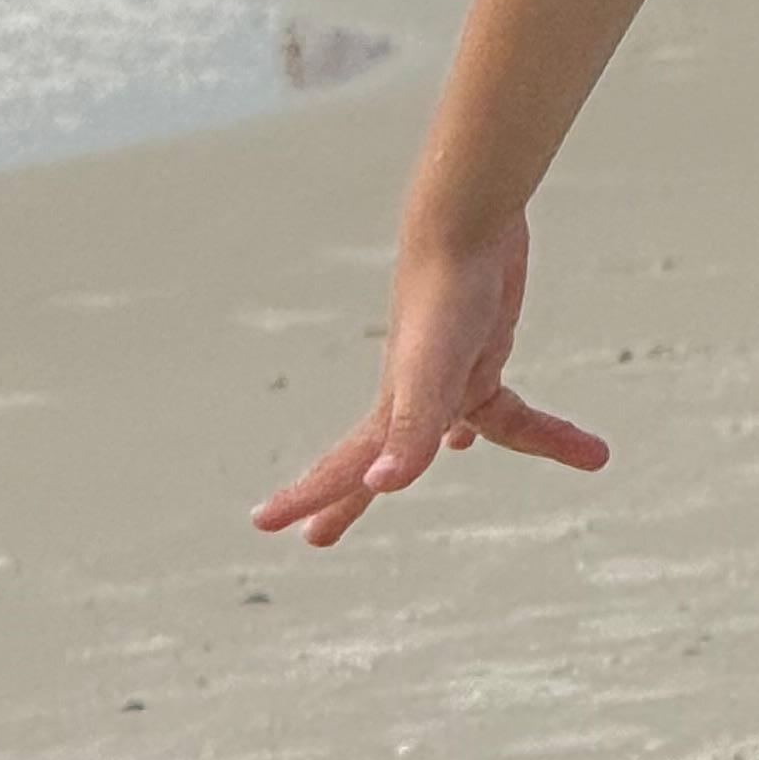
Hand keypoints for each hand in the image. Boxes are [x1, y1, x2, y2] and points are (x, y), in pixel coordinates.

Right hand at [249, 217, 607, 549]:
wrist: (466, 220)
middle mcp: (412, 393)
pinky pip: (491, 395)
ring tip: (466, 451)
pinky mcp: (479, 345)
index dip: (310, 499)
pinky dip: (495, 413)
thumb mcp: (433, 374)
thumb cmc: (445, 297)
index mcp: (394, 406)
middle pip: (382, 462)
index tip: (262, 524)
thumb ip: (412, 429)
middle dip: (350, 500)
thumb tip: (382, 484)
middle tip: (317, 539)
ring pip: (454, 425)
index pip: (348, 469)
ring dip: (460, 443)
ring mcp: (445, 370)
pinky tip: (484, 419)